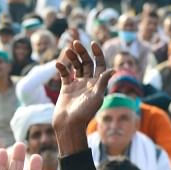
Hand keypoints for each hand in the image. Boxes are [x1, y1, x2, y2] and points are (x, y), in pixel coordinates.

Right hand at [53, 41, 111, 155]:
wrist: (69, 125)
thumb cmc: (84, 113)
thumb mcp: (96, 97)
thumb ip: (103, 82)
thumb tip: (112, 69)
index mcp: (98, 83)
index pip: (100, 64)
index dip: (97, 53)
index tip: (93, 44)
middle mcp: (88, 82)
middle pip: (87, 63)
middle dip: (82, 52)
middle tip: (75, 43)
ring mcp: (77, 85)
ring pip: (76, 66)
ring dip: (72, 58)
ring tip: (67, 51)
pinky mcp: (66, 88)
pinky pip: (64, 74)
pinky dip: (62, 68)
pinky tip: (58, 64)